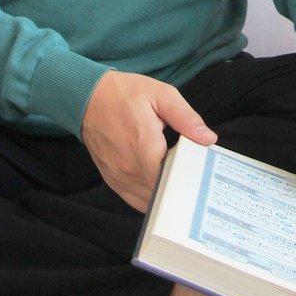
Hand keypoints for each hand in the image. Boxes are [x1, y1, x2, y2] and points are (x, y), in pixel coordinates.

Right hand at [82, 70, 215, 211]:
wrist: (87, 97)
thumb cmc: (124, 94)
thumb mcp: (161, 95)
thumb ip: (186, 118)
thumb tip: (208, 138)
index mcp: (144, 145)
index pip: (171, 179)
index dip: (188, 181)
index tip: (200, 175)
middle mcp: (128, 166)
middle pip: (162, 193)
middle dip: (179, 188)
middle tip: (194, 178)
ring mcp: (118, 176)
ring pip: (148, 201)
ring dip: (164, 195)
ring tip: (178, 182)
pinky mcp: (111, 179)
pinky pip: (134, 200)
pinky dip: (149, 198)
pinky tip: (160, 186)